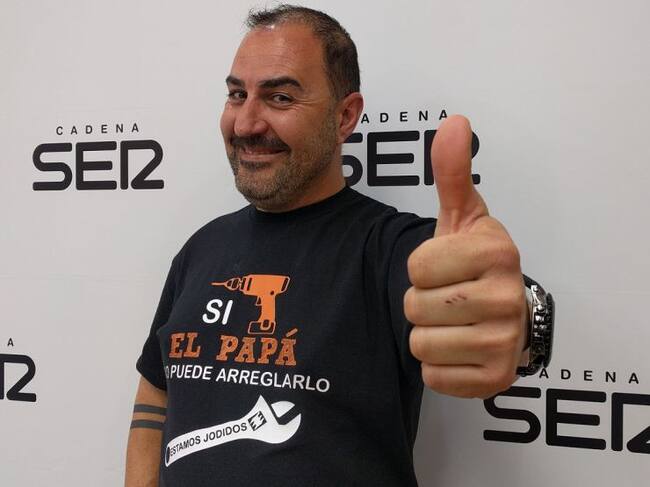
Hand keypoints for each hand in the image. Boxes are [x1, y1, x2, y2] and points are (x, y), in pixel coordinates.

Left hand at [405, 115, 526, 398]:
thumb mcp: (463, 215)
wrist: (499, 309)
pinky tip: (458, 347)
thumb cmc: (472, 261)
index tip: (444, 266)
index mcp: (497, 251)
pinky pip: (433, 376)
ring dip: (427, 332)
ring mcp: (505, 342)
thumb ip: (452, 173)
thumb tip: (454, 123)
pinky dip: (437, 365)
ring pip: (420, 343)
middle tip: (446, 296)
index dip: (420, 267)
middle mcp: (508, 298)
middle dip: (420, 302)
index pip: (416, 266)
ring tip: (452, 321)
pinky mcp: (495, 380)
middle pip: (415, 306)